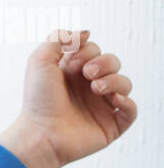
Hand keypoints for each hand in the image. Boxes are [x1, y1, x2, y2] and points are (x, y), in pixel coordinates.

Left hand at [15, 27, 136, 167]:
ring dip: (114, 79)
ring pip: (124, 84)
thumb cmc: (37, 101)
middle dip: (104, 62)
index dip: (87, 51)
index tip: (72, 64)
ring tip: (96, 88)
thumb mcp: (40, 60)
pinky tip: (114, 99)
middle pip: (113, 63)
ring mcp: (100, 108)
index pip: (95, 50)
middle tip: (87, 74)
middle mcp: (88, 89)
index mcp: (74, 73)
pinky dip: (127, 102)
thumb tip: (86, 33)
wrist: (39, 134)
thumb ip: (59, 37)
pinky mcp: (109, 126)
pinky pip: (130, 111)